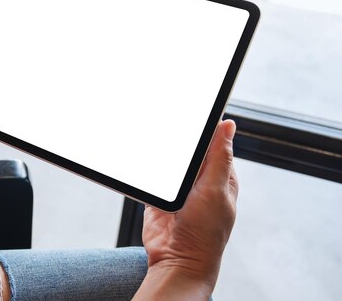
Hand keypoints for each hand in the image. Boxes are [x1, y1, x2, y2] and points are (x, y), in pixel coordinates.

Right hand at [141, 120, 237, 291]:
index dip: (205, 126)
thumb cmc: (204, 232)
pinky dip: (147, 168)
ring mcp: (178, 189)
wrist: (176, 260)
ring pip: (169, 161)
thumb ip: (218, 157)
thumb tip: (228, 125)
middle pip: (188, 150)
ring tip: (151, 137)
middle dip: (179, 138)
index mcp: (220, 176)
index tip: (193, 108)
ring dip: (161, 153)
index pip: (214, 142)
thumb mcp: (214, 189)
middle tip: (167, 120)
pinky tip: (141, 157)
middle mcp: (200, 181)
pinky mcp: (159, 197)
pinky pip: (152, 176)